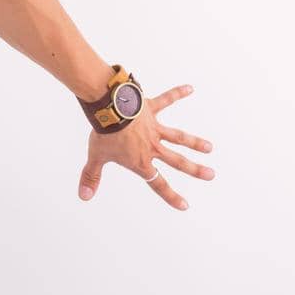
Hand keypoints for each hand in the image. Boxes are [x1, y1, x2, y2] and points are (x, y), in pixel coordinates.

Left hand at [77, 83, 213, 209]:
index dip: (170, 196)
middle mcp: (152, 147)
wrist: (107, 110)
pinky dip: (177, 93)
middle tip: (211, 175)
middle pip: (177, 161)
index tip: (184, 205)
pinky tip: (189, 88)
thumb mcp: (96, 157)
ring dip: (194, 142)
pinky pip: (166, 100)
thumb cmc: (103, 133)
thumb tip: (84, 196)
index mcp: (141, 161)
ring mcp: (154, 128)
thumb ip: (91, 176)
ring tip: (209, 147)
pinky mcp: (150, 109)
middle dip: (194, 170)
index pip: (158, 183)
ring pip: (178, 137)